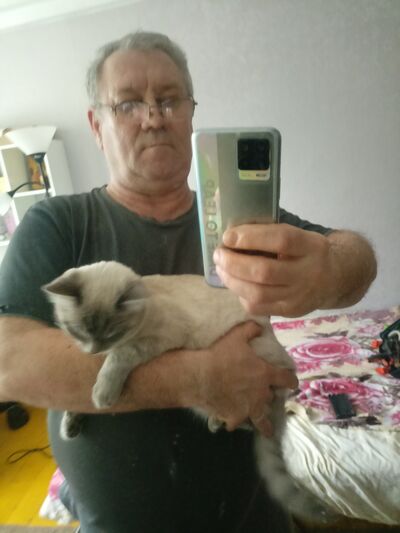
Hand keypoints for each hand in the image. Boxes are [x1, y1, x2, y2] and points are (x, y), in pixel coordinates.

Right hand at [198, 321, 297, 436]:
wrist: (200, 376)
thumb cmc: (221, 355)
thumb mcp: (237, 336)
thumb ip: (251, 330)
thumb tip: (260, 327)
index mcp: (265, 374)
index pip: (286, 379)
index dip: (291, 380)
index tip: (293, 383)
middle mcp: (261, 394)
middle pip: (271, 397)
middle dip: (269, 395)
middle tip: (266, 394)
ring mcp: (248, 408)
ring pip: (262, 420)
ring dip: (265, 424)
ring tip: (268, 431)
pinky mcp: (234, 417)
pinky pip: (237, 422)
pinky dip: (234, 421)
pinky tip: (231, 422)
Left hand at [213, 223, 332, 316]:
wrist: (335, 278)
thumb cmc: (307, 251)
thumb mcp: (300, 235)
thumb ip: (271, 233)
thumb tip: (232, 232)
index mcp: (312, 246)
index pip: (281, 240)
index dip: (251, 238)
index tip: (228, 236)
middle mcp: (308, 273)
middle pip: (264, 272)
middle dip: (233, 263)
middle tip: (219, 254)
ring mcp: (299, 297)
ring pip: (257, 294)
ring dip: (232, 280)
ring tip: (221, 268)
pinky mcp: (289, 312)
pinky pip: (258, 307)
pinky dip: (241, 294)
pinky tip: (236, 283)